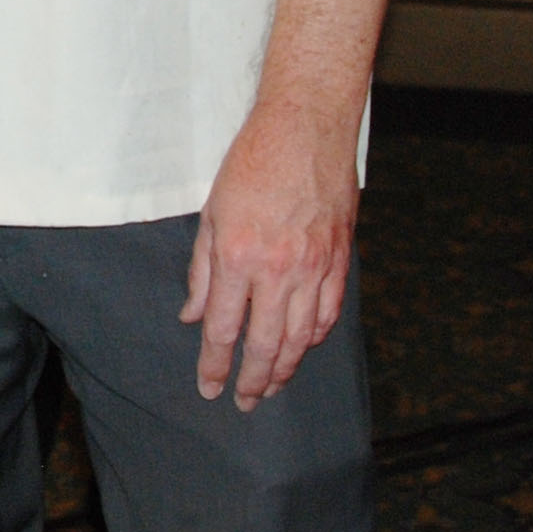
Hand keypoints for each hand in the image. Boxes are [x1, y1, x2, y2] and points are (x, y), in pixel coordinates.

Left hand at [179, 100, 354, 410]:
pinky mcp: (339, 259)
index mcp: (239, 256)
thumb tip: (193, 315)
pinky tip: (302, 348)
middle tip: (243, 402)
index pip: (224, 328)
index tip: (209, 388)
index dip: (215, 364)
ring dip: (285, 367)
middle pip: (266, 343)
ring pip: (301, 336)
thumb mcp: (212, 213)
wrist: (306, 129)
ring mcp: (314, 267)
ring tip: (270, 386)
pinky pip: (328, 312)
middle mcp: (278, 269)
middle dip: (252, 379)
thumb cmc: (252, 164)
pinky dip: (315, 337)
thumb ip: (202, 270)